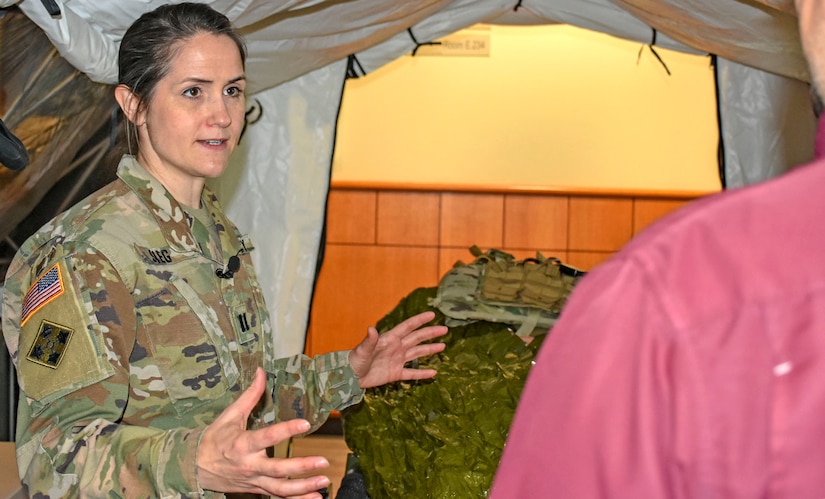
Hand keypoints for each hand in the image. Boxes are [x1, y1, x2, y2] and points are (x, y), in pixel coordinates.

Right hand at [197, 368, 330, 496]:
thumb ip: (250, 395)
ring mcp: (253, 480)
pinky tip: (315, 498)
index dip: (286, 430)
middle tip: (323, 461)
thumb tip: (261, 371)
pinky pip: (278, 497)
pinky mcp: (256, 489)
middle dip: (301, 467)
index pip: (267, 436)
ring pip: (280, 488)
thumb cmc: (214, 439)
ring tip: (323, 481)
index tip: (305, 424)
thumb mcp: (230, 415)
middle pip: (277, 470)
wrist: (194, 467)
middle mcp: (249, 465)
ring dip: (303, 487)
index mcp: (242, 444)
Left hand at [349, 310, 447, 388]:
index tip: (432, 315)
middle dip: (430, 333)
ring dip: (429, 350)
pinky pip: (411, 373)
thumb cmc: (354, 360)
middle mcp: (396, 348)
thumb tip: (371, 328)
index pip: (408, 327)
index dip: (419, 320)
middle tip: (444, 329)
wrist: (350, 377)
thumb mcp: (363, 350)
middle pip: (416, 338)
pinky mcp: (395, 373)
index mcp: (390, 339)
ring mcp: (397, 360)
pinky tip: (433, 373)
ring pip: (417, 353)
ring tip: (442, 346)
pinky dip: (422, 373)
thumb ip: (369, 340)